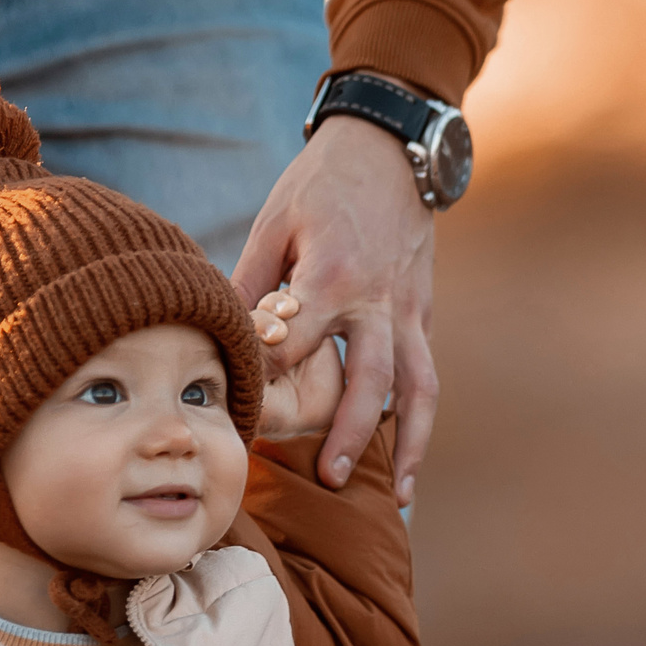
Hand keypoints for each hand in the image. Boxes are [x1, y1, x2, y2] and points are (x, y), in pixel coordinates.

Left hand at [233, 113, 436, 505]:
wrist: (391, 149)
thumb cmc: (322, 184)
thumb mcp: (275, 223)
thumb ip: (250, 285)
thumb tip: (220, 339)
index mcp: (333, 276)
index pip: (294, 348)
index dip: (264, 384)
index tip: (240, 421)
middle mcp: (378, 301)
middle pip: (370, 383)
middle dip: (349, 435)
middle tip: (329, 481)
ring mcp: (408, 309)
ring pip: (418, 388)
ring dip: (409, 444)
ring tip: (401, 496)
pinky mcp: (422, 312)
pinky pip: (425, 373)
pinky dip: (419, 418)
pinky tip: (408, 456)